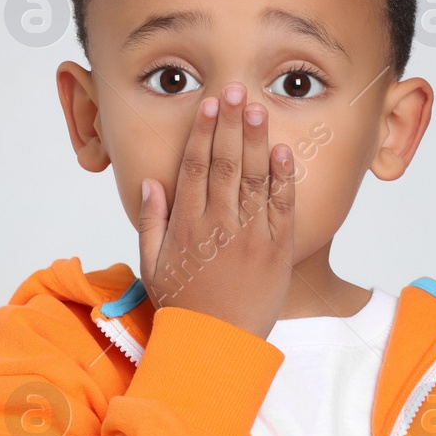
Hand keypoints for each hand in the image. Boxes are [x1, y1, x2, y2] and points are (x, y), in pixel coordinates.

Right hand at [137, 82, 295, 340]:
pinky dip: (283, 177)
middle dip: (231, 123)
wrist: (217, 346)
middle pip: (226, 162)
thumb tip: (151, 182)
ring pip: (254, 177)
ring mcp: (250, 236)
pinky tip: (283, 150)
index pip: (196, 166)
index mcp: (187, 225)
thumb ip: (152, 221)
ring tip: (259, 107)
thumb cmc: (184, 307)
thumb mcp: (152, 265)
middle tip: (236, 90)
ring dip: (256, 139)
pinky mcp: (277, 250)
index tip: (210, 105)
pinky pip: (281, 207)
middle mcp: (218, 224)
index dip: (204, 132)